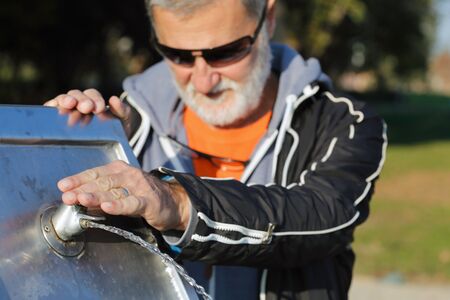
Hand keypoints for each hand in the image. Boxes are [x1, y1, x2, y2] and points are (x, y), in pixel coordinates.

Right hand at [44, 89, 132, 133]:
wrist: (108, 152)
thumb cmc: (115, 134)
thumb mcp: (123, 123)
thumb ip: (123, 111)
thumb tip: (114, 99)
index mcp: (93, 102)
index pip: (91, 94)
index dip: (95, 98)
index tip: (100, 108)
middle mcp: (78, 104)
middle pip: (76, 95)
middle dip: (81, 99)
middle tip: (87, 107)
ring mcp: (66, 111)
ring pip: (62, 100)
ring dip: (66, 100)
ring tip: (70, 105)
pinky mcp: (54, 120)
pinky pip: (49, 110)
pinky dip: (51, 106)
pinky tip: (54, 108)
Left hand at [57, 160, 190, 230]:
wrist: (173, 202)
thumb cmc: (144, 196)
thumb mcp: (121, 191)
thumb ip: (101, 194)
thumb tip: (78, 198)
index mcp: (119, 170)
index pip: (95, 173)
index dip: (78, 179)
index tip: (63, 186)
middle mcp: (129, 175)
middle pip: (102, 182)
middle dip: (83, 189)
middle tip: (68, 196)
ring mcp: (140, 187)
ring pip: (115, 191)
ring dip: (96, 195)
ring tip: (82, 199)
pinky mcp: (149, 201)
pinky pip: (131, 203)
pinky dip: (118, 205)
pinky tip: (107, 207)